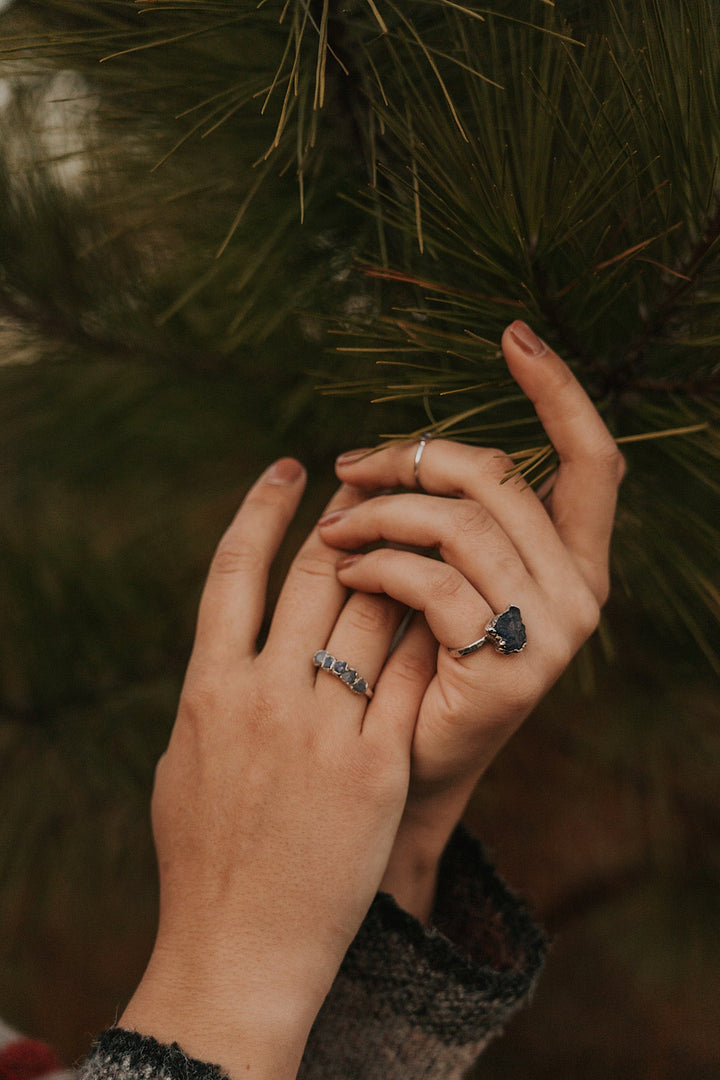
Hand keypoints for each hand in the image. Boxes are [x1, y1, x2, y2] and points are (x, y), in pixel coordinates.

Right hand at [119, 459, 434, 1078]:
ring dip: (394, 560)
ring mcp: (322, 728)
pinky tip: (443, 595)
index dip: (259, 510)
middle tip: (364, 482)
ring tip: (411, 526)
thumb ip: (210, 694)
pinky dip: (423, 628)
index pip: (232, 570)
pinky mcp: (375, 763)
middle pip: (310, 577)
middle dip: (343, 520)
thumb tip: (229, 643)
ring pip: (367, 611)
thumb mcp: (187, 760)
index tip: (287, 469)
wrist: (242, 941)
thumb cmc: (203, 854)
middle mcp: (265, 695)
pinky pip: (406, 672)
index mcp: (208, 687)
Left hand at [318, 322, 623, 917]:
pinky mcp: (511, 668)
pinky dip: (375, 566)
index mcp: (575, 562)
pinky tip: (344, 573)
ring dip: (379, 514)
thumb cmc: (416, 665)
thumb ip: (452, 521)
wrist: (404, 771)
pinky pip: (430, 581)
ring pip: (458, 523)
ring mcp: (554, 633)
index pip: (592, 460)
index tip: (512, 335)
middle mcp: (582, 592)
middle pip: (500, 478)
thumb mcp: (445, 581)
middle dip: (412, 458)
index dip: (560, 393)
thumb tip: (399, 449)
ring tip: (331, 529)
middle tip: (348, 466)